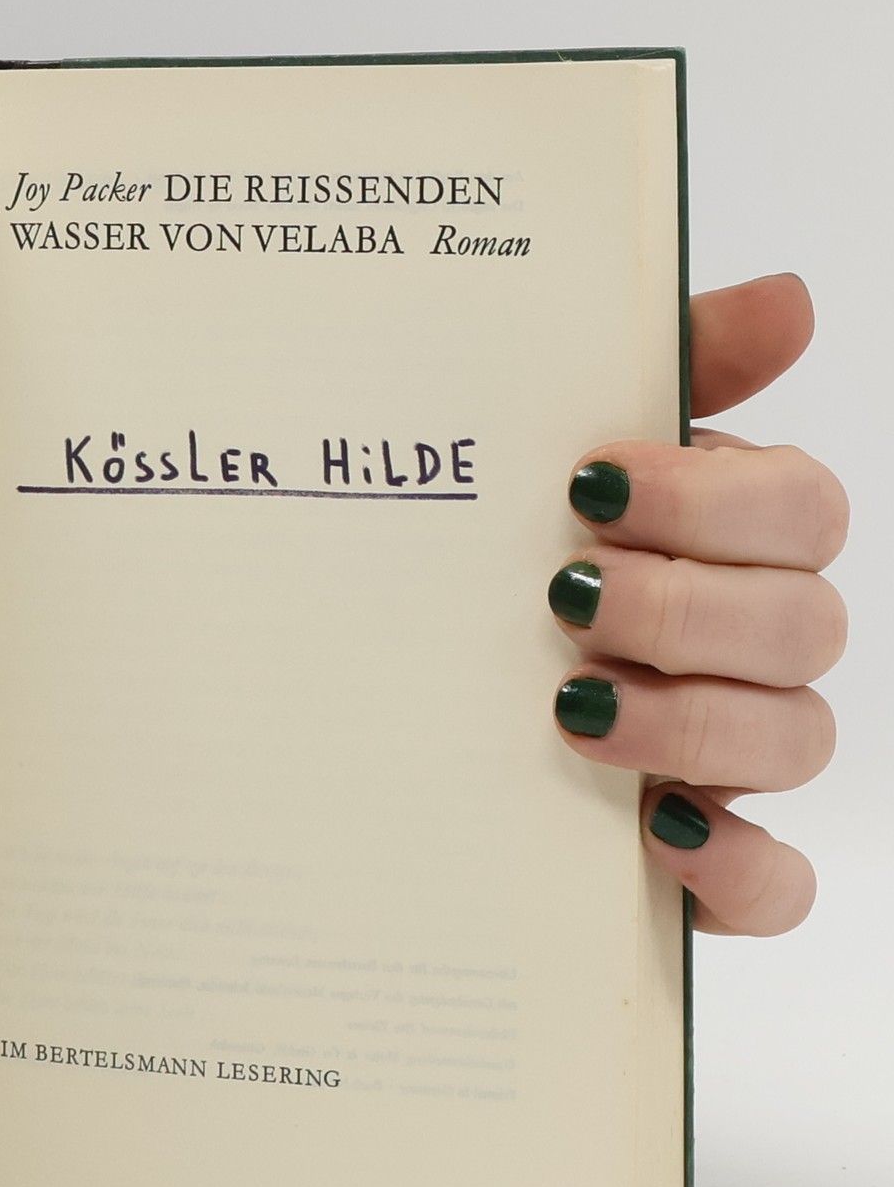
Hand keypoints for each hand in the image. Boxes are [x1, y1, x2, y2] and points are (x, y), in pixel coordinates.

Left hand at [550, 273, 843, 934]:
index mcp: (730, 541)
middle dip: (687, 606)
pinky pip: (778, 886)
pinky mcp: (707, 860)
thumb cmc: (499, 557)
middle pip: (807, 624)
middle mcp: (751, 646)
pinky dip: (738, 868)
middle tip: (566, 594)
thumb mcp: (549, 451)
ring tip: (573, 707)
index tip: (590, 485)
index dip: (716, 498)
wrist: (380, 697)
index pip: (803, 509)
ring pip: (798, 740)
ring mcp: (736, 755)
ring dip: (692, 721)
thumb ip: (668, 373)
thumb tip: (790, 300)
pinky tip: (662, 832)